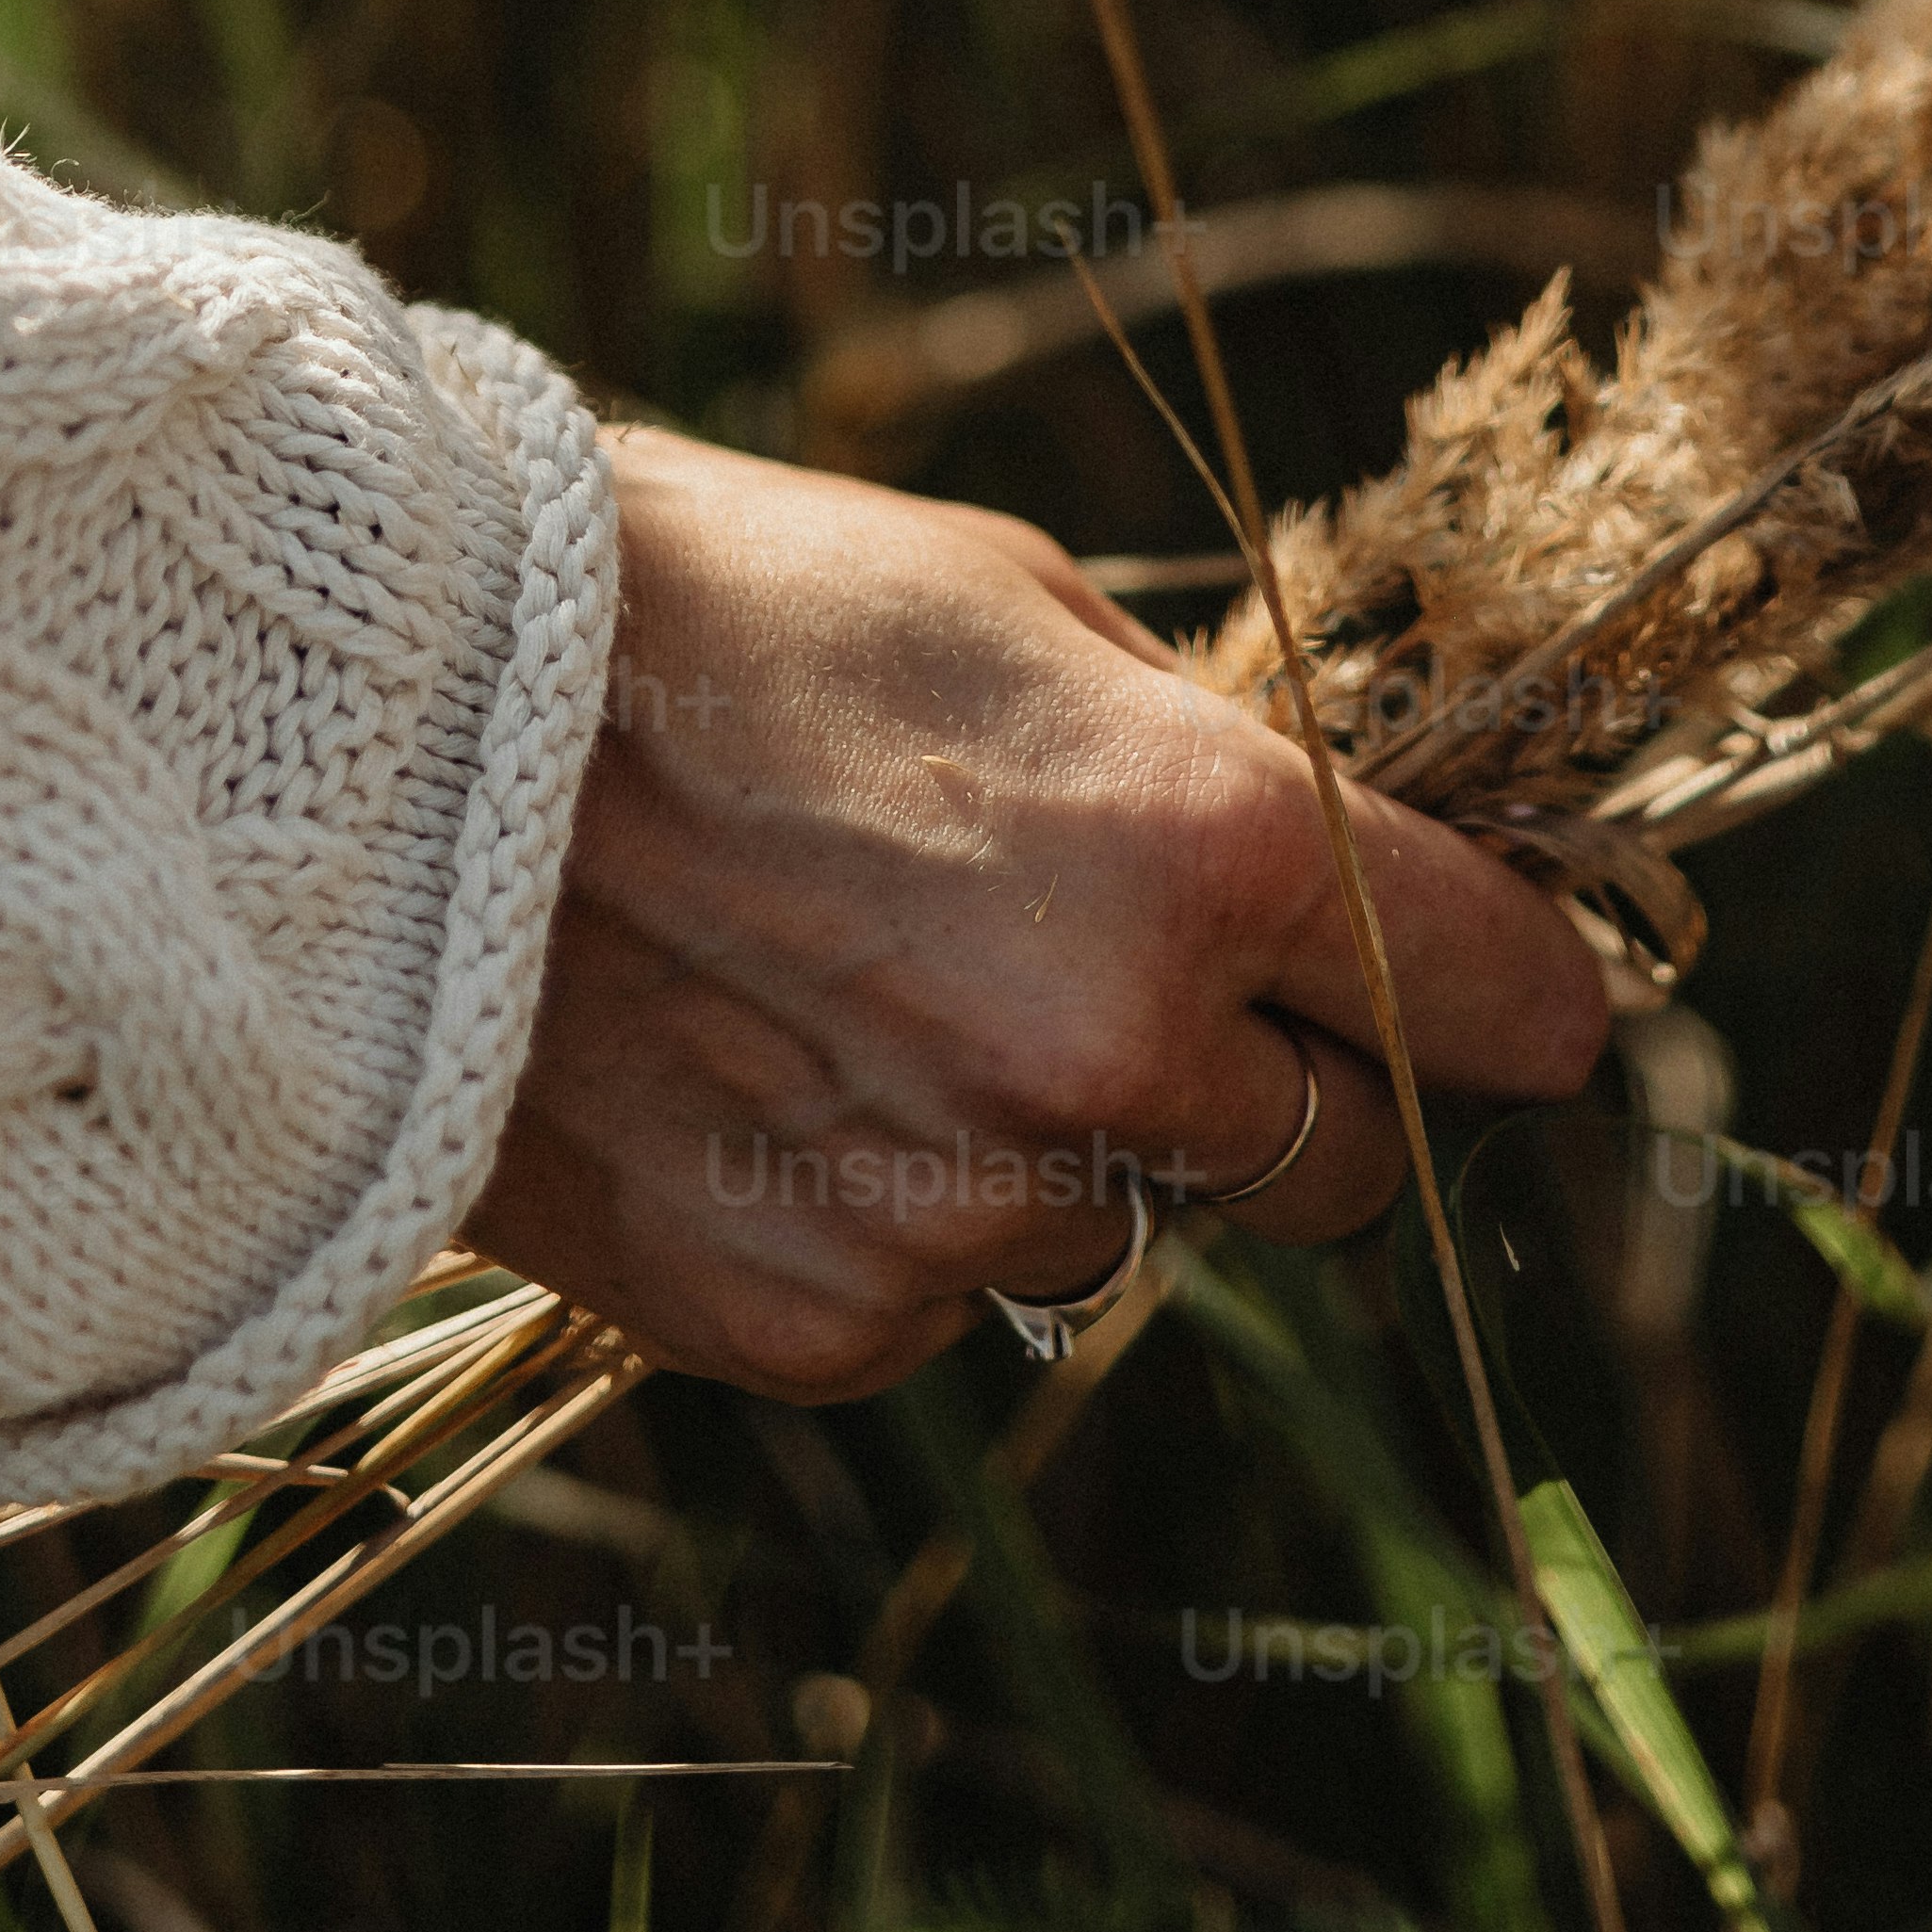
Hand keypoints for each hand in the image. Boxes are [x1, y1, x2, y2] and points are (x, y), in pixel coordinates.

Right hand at [472, 426, 1610, 1395]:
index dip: (1530, 996)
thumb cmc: (725, 616)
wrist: (399, 754)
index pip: (1499, 1003)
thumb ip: (1202, 762)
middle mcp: (1119, 1057)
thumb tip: (1350, 873)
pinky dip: (901, 1215)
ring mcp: (966, 1213)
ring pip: (1124, 1229)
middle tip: (1165, 977)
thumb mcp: (1015, 609)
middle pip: (1344, 1162)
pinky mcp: (823, 1322)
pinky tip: (777, 1069)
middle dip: (1295, 1079)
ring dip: (1068, 1141)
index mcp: (1211, 848)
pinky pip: (944, 1299)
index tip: (1532, 1003)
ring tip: (884, 986)